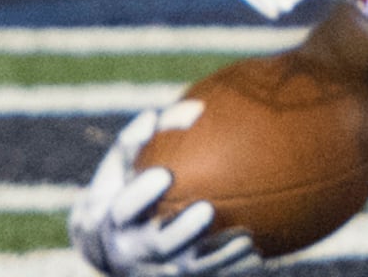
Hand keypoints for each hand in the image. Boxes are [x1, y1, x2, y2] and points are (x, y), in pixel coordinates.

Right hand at [70, 105, 253, 276]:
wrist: (110, 246)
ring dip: (218, 256)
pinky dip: (231, 267)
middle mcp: (133, 250)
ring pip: (189, 268)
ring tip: (245, 237)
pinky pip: (208, 276)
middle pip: (158, 246)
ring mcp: (157, 269)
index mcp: (114, 219)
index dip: (140, 194)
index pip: (123, 209)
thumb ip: (140, 138)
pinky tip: (257, 251)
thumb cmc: (120, 190)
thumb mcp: (118, 166)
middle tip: (206, 210)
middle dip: (181, 232)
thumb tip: (186, 107)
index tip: (164, 175)